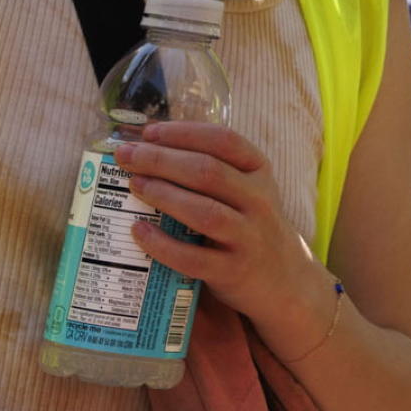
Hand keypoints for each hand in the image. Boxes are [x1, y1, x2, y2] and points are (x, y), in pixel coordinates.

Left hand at [122, 121, 331, 337]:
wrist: (284, 278)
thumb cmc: (250, 225)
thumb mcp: (247, 190)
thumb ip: (214, 172)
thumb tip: (150, 150)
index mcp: (259, 172)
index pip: (224, 141)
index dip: (184, 133)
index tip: (149, 131)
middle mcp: (258, 201)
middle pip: (207, 172)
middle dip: (161, 160)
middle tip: (126, 155)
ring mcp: (247, 237)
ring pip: (203, 212)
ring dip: (163, 195)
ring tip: (133, 185)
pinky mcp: (232, 271)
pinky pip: (193, 258)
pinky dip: (162, 244)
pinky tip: (139, 231)